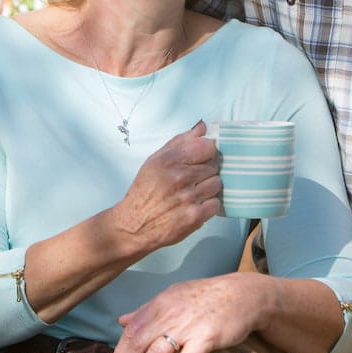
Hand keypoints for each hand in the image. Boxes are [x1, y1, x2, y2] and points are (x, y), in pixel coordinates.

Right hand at [110, 122, 221, 252]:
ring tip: (194, 192)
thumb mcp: (156, 160)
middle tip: (193, 178)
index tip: (201, 157)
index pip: (207, 146)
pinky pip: (216, 204)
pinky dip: (209, 205)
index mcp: (169, 160)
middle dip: (206, 170)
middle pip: (214, 165)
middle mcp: (180, 177)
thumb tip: (202, 127)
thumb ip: (180, 141)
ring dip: (208, 188)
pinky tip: (196, 205)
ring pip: (217, 184)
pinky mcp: (194, 216)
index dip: (207, 151)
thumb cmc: (145, 190)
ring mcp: (188, 197)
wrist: (134, 225)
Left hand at [113, 273, 257, 352]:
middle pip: (139, 343)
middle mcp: (171, 313)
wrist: (241, 294)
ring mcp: (189, 326)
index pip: (131, 330)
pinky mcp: (207, 339)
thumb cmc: (205, 296)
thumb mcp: (172, 295)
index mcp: (160, 302)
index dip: (120, 351)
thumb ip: (146, 310)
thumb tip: (122, 321)